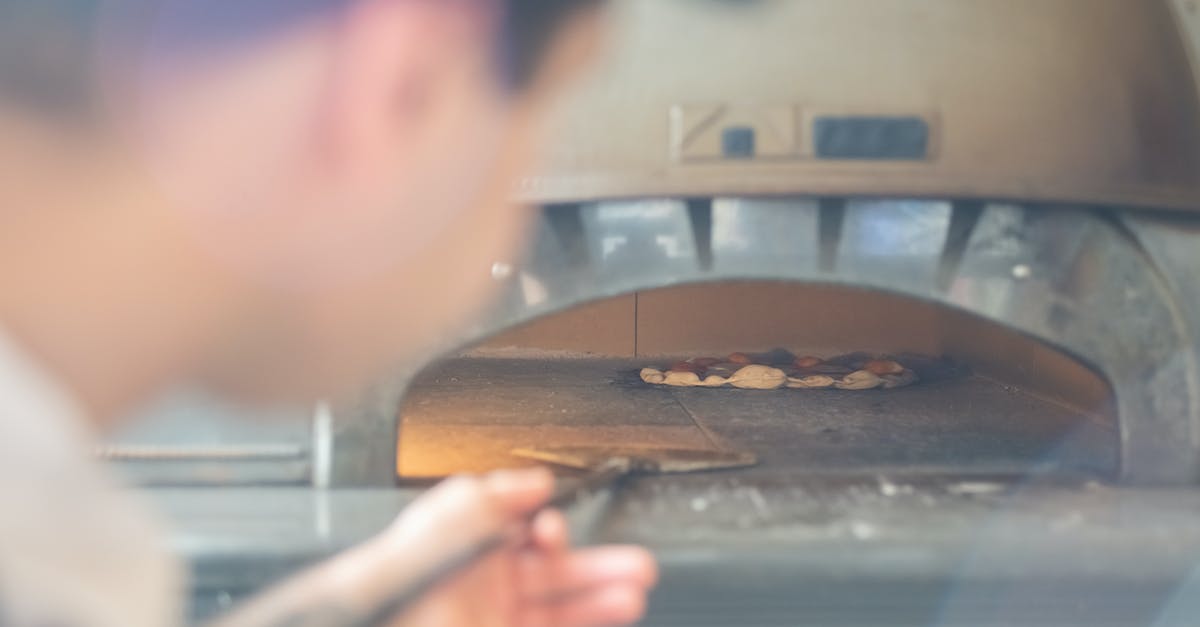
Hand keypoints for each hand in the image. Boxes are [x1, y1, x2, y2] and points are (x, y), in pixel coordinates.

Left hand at [361, 468, 657, 626]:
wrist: (389, 618)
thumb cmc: (408, 570)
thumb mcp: (456, 509)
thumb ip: (502, 492)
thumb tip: (539, 482)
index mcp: (478, 546)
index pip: (532, 536)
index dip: (554, 532)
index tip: (558, 529)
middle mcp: (489, 584)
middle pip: (559, 575)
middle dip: (602, 568)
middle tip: (638, 566)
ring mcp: (497, 616)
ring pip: (562, 609)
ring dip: (601, 600)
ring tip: (634, 595)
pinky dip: (584, 621)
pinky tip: (608, 612)